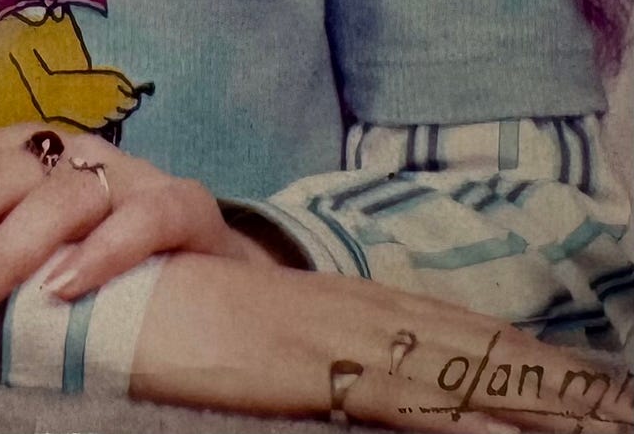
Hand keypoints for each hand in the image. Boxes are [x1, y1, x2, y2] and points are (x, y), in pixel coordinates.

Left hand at [0, 120, 276, 326]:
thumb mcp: (27, 246)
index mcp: (21, 151)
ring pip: (58, 197)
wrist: (209, 273)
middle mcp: (70, 150)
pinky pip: (144, 219)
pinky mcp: (185, 207)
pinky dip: (102, 252)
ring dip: (4, 254)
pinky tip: (64, 289)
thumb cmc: (95, 260)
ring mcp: (128, 175)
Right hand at [134, 254, 632, 430]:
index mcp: (355, 307)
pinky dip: (473, 413)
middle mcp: (364, 310)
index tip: (600, 396)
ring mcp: (349, 333)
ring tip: (609, 422)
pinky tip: (516, 432)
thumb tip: (363, 391)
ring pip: (470, 369)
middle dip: (562, 384)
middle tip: (627, 411)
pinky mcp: (325, 362)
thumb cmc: (183, 324)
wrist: (124, 289)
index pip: (463, 335)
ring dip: (541, 398)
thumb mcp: (268, 348)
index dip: (533, 366)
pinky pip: (415, 395)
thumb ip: (321, 365)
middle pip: (484, 347)